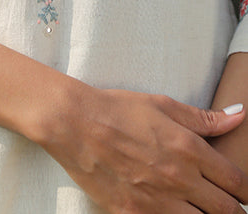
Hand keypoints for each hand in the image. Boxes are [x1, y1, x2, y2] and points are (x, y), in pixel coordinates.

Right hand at [38, 84, 247, 212]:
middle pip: (227, 211)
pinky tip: (172, 210)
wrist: (76, 125)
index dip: (244, 189)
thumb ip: (203, 118)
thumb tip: (239, 116)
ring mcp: (158, 202)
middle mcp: (179, 179)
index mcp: (189, 149)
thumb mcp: (162, 105)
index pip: (236, 182)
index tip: (240, 189)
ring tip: (199, 208)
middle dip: (234, 209)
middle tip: (228, 204)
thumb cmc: (118, 109)